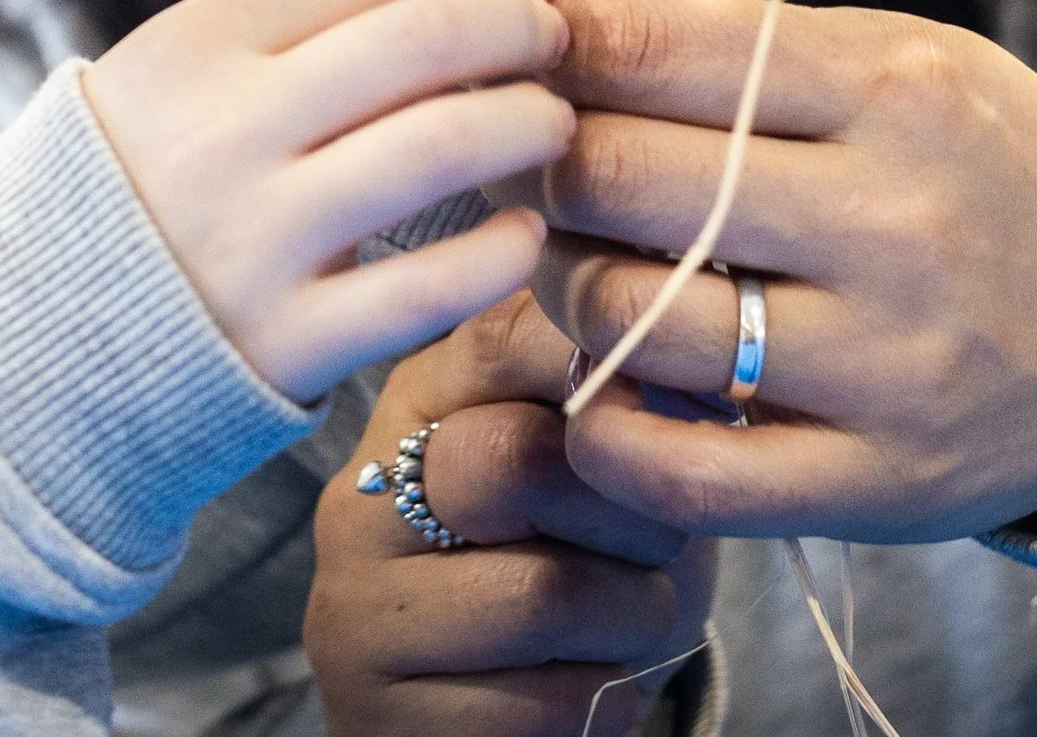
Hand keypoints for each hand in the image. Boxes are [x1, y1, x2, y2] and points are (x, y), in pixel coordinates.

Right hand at [82, 0, 574, 402]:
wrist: (26, 342)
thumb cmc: (146, 185)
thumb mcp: (188, 78)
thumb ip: (305, 31)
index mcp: (197, 45)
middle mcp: (224, 132)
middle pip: (420, 42)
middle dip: (521, 28)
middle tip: (563, 41)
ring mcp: (255, 240)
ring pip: (440, 148)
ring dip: (530, 124)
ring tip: (555, 124)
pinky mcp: (285, 342)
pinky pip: (430, 287)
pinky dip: (502, 253)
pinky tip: (527, 236)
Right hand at [306, 294, 718, 736]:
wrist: (506, 720)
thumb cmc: (573, 571)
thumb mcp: (592, 470)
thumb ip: (613, 401)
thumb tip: (674, 356)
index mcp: (419, 406)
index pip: (500, 338)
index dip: (608, 363)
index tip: (677, 404)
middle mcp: (366, 497)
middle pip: (516, 458)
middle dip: (632, 511)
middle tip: (661, 543)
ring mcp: (359, 609)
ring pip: (543, 592)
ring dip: (632, 616)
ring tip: (629, 620)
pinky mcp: (382, 713)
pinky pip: (544, 701)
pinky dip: (604, 697)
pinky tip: (586, 683)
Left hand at [503, 0, 1036, 541]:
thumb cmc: (986, 170)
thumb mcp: (900, 63)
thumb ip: (738, 40)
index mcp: (897, 87)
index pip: (656, 52)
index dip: (549, 48)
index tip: (516, 53)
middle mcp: (895, 220)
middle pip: (617, 178)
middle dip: (537, 165)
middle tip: (527, 167)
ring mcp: (888, 364)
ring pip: (626, 317)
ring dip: (561, 287)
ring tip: (579, 265)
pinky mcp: (876, 483)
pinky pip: (677, 470)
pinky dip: (603, 428)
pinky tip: (605, 389)